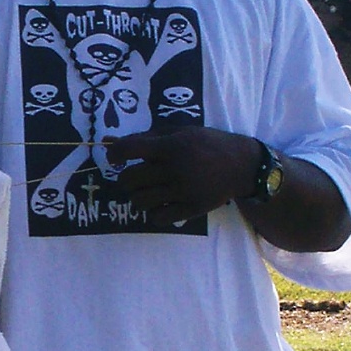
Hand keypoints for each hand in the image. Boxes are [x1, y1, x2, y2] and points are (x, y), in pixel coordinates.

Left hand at [104, 126, 257, 223]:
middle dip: (126, 178)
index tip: (115, 157)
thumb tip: (108, 141)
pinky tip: (162, 203)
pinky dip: (154, 212)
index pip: (128, 150)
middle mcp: (175, 169)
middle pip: (130, 180)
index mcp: (171, 146)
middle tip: (135, 177)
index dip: (114, 154)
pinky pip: (158, 218)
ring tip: (148, 190)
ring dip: (138, 196)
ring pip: (140, 201)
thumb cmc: (207, 143)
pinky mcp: (192, 209)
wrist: (243, 165)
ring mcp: (183, 191)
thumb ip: (145, 136)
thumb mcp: (179, 132)